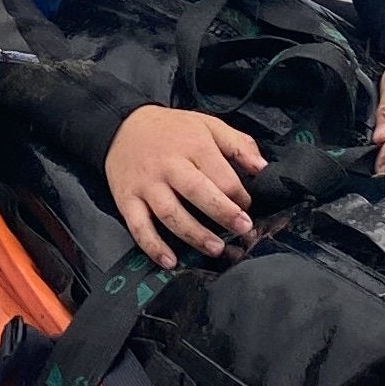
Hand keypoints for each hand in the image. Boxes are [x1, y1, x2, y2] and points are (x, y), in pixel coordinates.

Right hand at [106, 105, 266, 266]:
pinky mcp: (127, 199)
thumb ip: (238, 144)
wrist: (122, 125)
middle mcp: (169, 166)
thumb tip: (262, 168)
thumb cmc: (170, 129)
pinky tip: (170, 260)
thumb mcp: (208, 124)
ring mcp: (147, 185)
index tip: (246, 207)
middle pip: (198, 193)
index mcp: (193, 145)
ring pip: (171, 214)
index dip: (239, 196)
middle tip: (242, 229)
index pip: (222, 176)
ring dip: (194, 234)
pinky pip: (139, 226)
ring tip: (215, 248)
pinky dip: (153, 246)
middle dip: (223, 213)